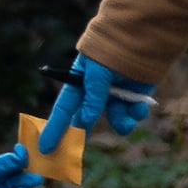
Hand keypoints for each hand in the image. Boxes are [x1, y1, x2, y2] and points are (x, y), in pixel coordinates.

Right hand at [36, 53, 155, 154]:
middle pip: (86, 119)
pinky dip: (136, 113)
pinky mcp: (136, 95)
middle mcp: (97, 90)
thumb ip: (91, 96)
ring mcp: (117, 93)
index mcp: (81, 81)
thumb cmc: (113, 47)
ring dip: (120, 121)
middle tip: (75, 155)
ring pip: (114, 119)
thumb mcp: (97, 70)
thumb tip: (85, 120)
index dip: (55, 128)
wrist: (143, 32)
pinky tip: (140, 106)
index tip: (44, 148)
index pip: (64, 108)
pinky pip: (132, 114)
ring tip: (126, 117)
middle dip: (83, 134)